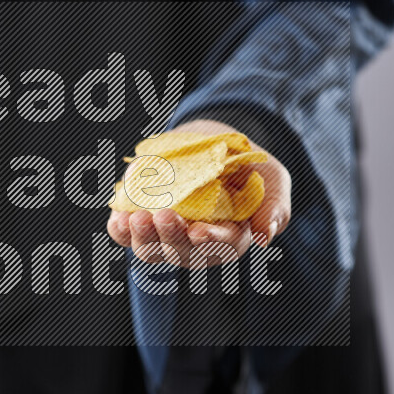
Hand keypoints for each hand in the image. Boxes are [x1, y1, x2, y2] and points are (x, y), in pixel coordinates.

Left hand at [107, 119, 290, 266]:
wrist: (209, 140)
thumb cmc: (246, 164)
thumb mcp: (271, 178)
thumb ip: (274, 206)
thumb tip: (265, 237)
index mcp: (231, 237)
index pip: (223, 247)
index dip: (211, 242)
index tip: (199, 232)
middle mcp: (196, 243)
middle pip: (183, 253)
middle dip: (171, 237)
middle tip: (164, 216)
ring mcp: (165, 234)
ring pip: (151, 250)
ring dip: (143, 238)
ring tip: (138, 218)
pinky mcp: (141, 219)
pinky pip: (125, 235)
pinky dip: (120, 231)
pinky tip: (119, 219)